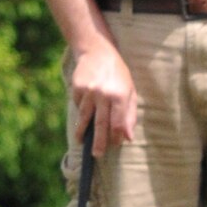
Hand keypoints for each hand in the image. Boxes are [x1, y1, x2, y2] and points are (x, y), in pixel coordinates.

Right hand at [70, 42, 136, 156]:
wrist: (97, 51)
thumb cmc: (118, 74)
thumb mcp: (130, 90)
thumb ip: (130, 114)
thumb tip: (128, 138)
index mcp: (119, 96)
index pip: (117, 123)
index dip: (116, 136)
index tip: (114, 145)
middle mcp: (103, 94)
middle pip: (100, 124)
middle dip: (98, 142)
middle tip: (96, 155)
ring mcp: (88, 91)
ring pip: (85, 118)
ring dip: (82, 132)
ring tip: (81, 142)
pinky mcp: (76, 88)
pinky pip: (78, 106)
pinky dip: (81, 111)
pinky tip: (84, 111)